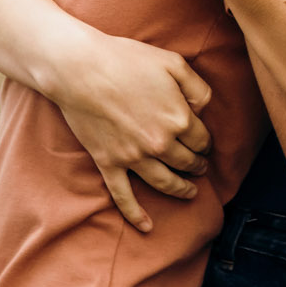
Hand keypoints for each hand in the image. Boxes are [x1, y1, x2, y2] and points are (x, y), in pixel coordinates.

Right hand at [45, 26, 214, 231]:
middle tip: (201, 166)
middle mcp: (160, 143)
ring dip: (181, 189)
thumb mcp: (173, 63)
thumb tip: (205, 108)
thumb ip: (198, 87)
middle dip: (197, 165)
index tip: (204, 141)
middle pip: (187, 162)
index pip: (203, 140)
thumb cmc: (127, 59)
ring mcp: (133, 157)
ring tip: (191, 192)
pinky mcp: (109, 162)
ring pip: (164, 182)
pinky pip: (124, 195)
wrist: (80, 69)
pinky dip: (136, 214)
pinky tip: (147, 226)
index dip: (206, 142)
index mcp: (179, 119)